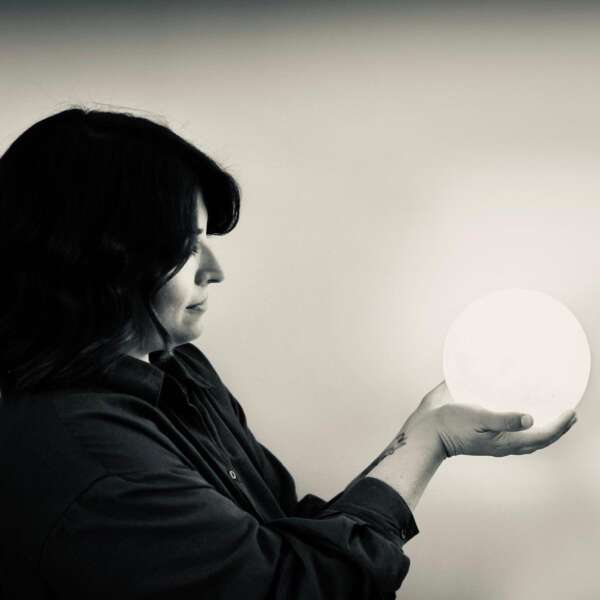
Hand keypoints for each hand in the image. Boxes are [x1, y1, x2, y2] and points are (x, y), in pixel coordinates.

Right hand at [403, 381, 577, 458]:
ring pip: (525, 438)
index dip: (560, 426)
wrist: (426, 431)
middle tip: (568, 415)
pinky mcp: (482, 429)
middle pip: (538, 440)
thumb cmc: (451, 426)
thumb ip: (504, 420)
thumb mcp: (479, 420)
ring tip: (549, 413)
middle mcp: (503, 441)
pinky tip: (516, 410)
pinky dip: (521, 422)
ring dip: (541, 428)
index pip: (542, 437)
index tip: (572, 412)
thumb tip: (530, 419)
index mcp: (505, 442)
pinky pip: (509, 429)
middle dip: (556, 429)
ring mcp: (492, 437)